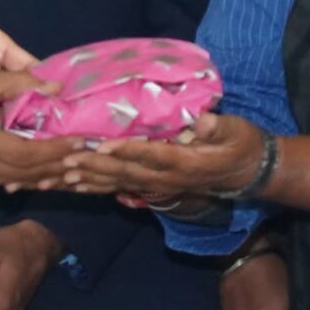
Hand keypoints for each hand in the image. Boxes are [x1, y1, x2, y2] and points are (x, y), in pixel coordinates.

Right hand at [0, 71, 77, 192]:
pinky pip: (8, 184)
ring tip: (77, 164)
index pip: (26, 154)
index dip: (57, 150)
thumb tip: (55, 88)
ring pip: (20, 183)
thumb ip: (17, 83)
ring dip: (50, 174)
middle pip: (28, 173)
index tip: (82, 141)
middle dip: (61, 164)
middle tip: (90, 154)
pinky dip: (31, 178)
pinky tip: (51, 172)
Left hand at [58, 112, 265, 205]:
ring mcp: (159, 186)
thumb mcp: (237, 132)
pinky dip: (96, 187)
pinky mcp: (154, 187)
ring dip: (88, 181)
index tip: (101, 144)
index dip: (126, 150)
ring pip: (118, 184)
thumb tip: (202, 120)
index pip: (151, 154)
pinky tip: (75, 186)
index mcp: (184, 162)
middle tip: (65, 161)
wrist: (250, 173)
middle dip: (94, 166)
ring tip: (59, 178)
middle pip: (125, 172)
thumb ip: (217, 127)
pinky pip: (121, 188)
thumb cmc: (242, 145)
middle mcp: (167, 178)